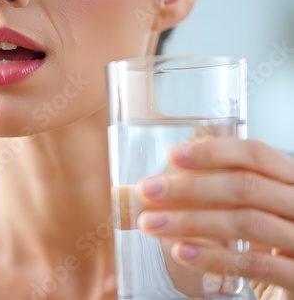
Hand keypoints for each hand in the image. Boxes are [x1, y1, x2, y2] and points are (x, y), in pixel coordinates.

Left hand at [138, 139, 293, 299]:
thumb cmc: (267, 239)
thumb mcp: (244, 209)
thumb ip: (203, 197)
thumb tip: (138, 195)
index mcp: (289, 179)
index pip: (254, 154)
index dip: (212, 152)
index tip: (172, 155)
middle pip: (244, 186)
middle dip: (189, 188)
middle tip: (147, 191)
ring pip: (246, 222)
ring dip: (190, 221)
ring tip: (150, 223)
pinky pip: (256, 264)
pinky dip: (213, 257)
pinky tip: (180, 252)